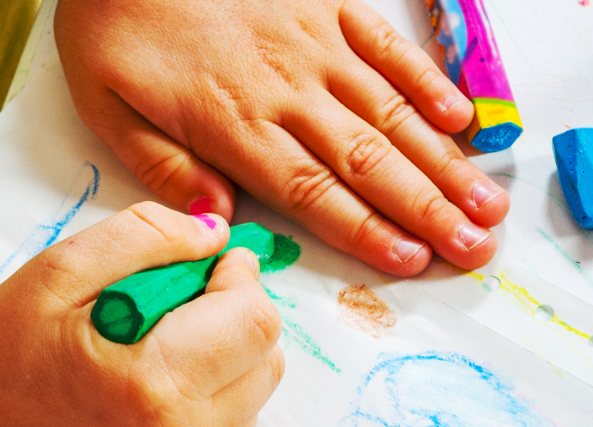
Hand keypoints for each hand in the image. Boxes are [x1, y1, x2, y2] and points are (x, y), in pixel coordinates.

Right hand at [0, 202, 283, 425]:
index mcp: (152, 378)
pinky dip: (208, 389)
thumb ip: (145, 237)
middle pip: (266, 360)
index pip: (255, 319)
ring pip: (251, 393)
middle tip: (178, 298)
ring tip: (155, 340)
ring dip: (224, 354)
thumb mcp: (60, 270)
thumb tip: (212, 232)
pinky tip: (153, 374)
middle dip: (237, 314)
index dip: (240, 275)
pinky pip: (224, 422)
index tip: (210, 259)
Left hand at [55, 0, 509, 275]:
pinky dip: (427, 82)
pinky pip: (385, 46)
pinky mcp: (323, 5)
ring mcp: (311, 43)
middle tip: (477, 248)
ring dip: (442, 160)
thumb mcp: (105, 105)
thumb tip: (217, 217)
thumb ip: (161, 166)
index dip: (365, 229)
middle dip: (426, 209)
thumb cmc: (114, 24)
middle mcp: (284, 88)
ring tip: (487, 202)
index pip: (311, 190)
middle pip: (365, 160)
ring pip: (388, 111)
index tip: (414, 261)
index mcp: (230, 122)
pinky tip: (462, 118)